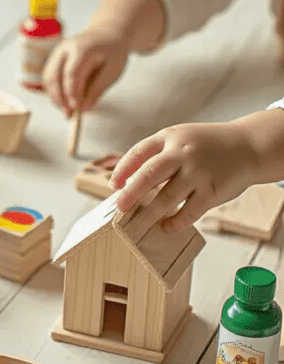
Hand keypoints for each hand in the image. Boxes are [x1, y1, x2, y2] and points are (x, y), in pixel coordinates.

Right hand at [43, 28, 128, 114]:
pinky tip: (65, 101)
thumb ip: (98, 89)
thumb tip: (84, 108)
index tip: (76, 109)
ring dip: (55, 97)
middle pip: (53, 75)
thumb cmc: (112, 52)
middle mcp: (65, 48)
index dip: (71, 92)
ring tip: (68, 110)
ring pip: (48, 78)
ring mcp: (57, 52)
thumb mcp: (113, 71)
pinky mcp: (54, 59)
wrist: (107, 34)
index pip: (71, 73)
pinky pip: (49, 78)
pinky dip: (54, 91)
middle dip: (59, 98)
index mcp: (82, 48)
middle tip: (68, 115)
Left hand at [110, 121, 251, 231]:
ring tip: (138, 225)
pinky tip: (168, 226)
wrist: (249, 146)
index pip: (139, 152)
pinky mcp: (212, 190)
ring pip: (167, 198)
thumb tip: (132, 186)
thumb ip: (160, 155)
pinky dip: (176, 222)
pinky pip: (189, 211)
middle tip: (120, 208)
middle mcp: (183, 152)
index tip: (114, 186)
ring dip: (150, 215)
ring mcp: (198, 172)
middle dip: (130, 193)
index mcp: (171, 136)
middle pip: (149, 175)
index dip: (123, 169)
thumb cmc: (208, 146)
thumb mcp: (182, 138)